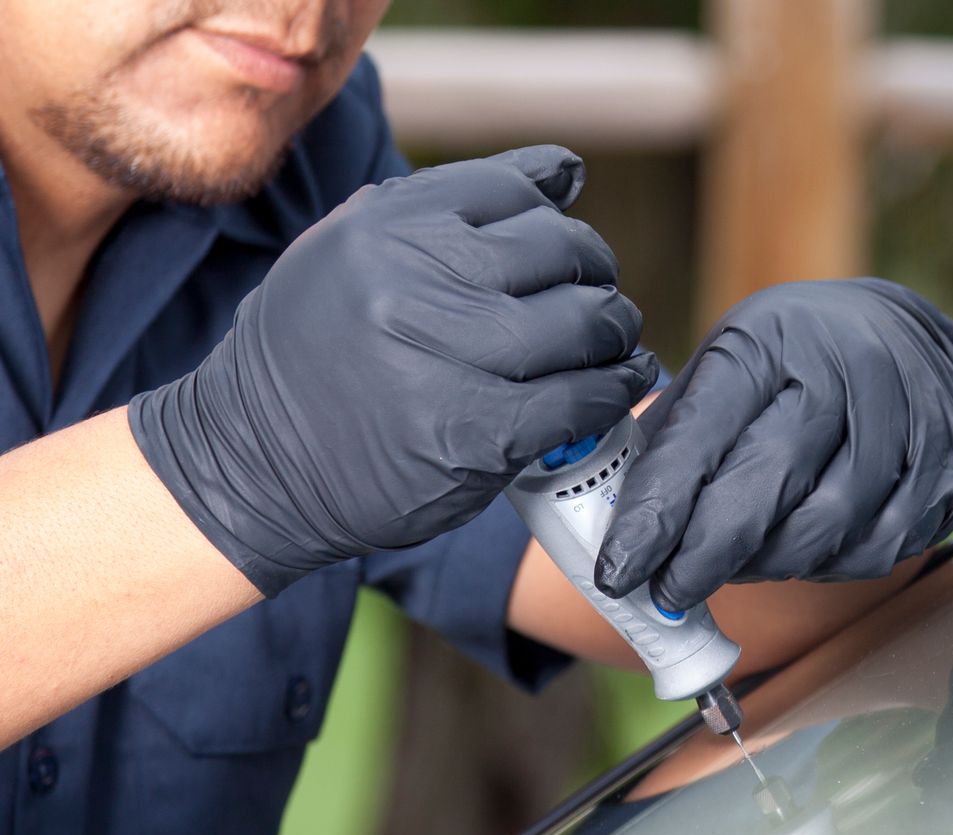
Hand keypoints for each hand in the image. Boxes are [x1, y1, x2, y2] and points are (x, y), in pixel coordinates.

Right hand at [130, 145, 656, 594]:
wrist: (253, 463)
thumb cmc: (314, 354)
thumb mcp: (351, 252)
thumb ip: (446, 208)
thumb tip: (566, 173)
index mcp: (385, 227)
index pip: (513, 190)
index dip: (557, 212)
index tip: (569, 236)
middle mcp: (414, 283)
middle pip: (559, 253)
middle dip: (594, 271)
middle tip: (600, 293)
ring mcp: (447, 360)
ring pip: (582, 323)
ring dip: (614, 330)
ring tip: (614, 339)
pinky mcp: (478, 434)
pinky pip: (580, 398)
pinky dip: (614, 389)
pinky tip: (619, 383)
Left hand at [593, 278, 952, 611]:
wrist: (897, 335)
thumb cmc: (788, 362)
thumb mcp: (723, 369)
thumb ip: (674, 441)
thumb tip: (617, 535)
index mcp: (771, 341)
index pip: (702, 437)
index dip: (656, 515)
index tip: (620, 572)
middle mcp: (847, 372)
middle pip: (767, 490)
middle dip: (706, 557)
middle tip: (671, 591)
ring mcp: (909, 422)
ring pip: (824, 532)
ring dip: (767, 564)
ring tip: (739, 559)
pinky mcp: (947, 472)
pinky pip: (875, 551)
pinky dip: (827, 565)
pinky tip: (804, 547)